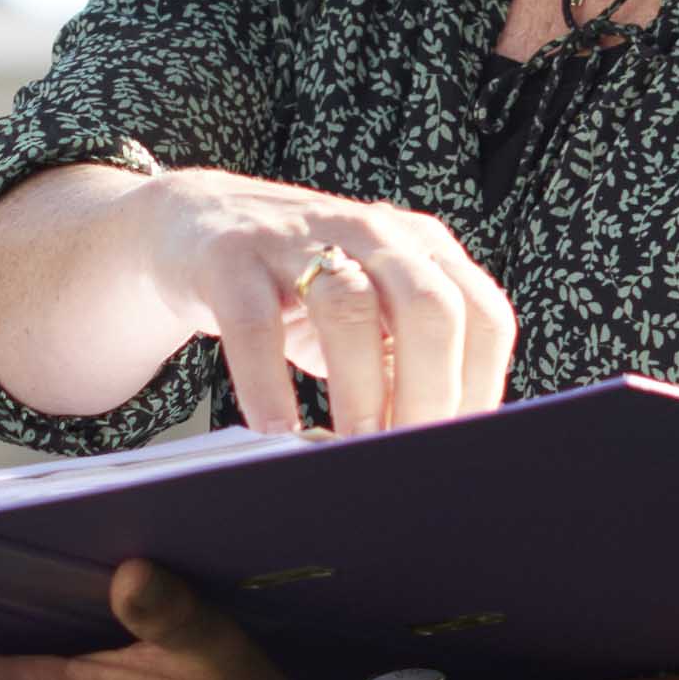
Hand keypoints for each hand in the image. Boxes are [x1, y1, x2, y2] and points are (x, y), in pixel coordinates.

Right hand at [129, 173, 519, 437]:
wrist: (196, 224)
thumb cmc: (297, 288)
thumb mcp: (368, 315)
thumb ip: (402, 367)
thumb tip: (427, 449)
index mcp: (422, 250)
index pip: (482, 315)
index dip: (481, 387)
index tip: (459, 447)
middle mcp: (372, 234)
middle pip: (429, 306)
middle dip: (432, 392)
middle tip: (412, 455)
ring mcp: (298, 240)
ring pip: (348, 306)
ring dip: (361, 389)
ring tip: (352, 448)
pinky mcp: (231, 257)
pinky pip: (254, 323)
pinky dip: (268, 382)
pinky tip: (275, 426)